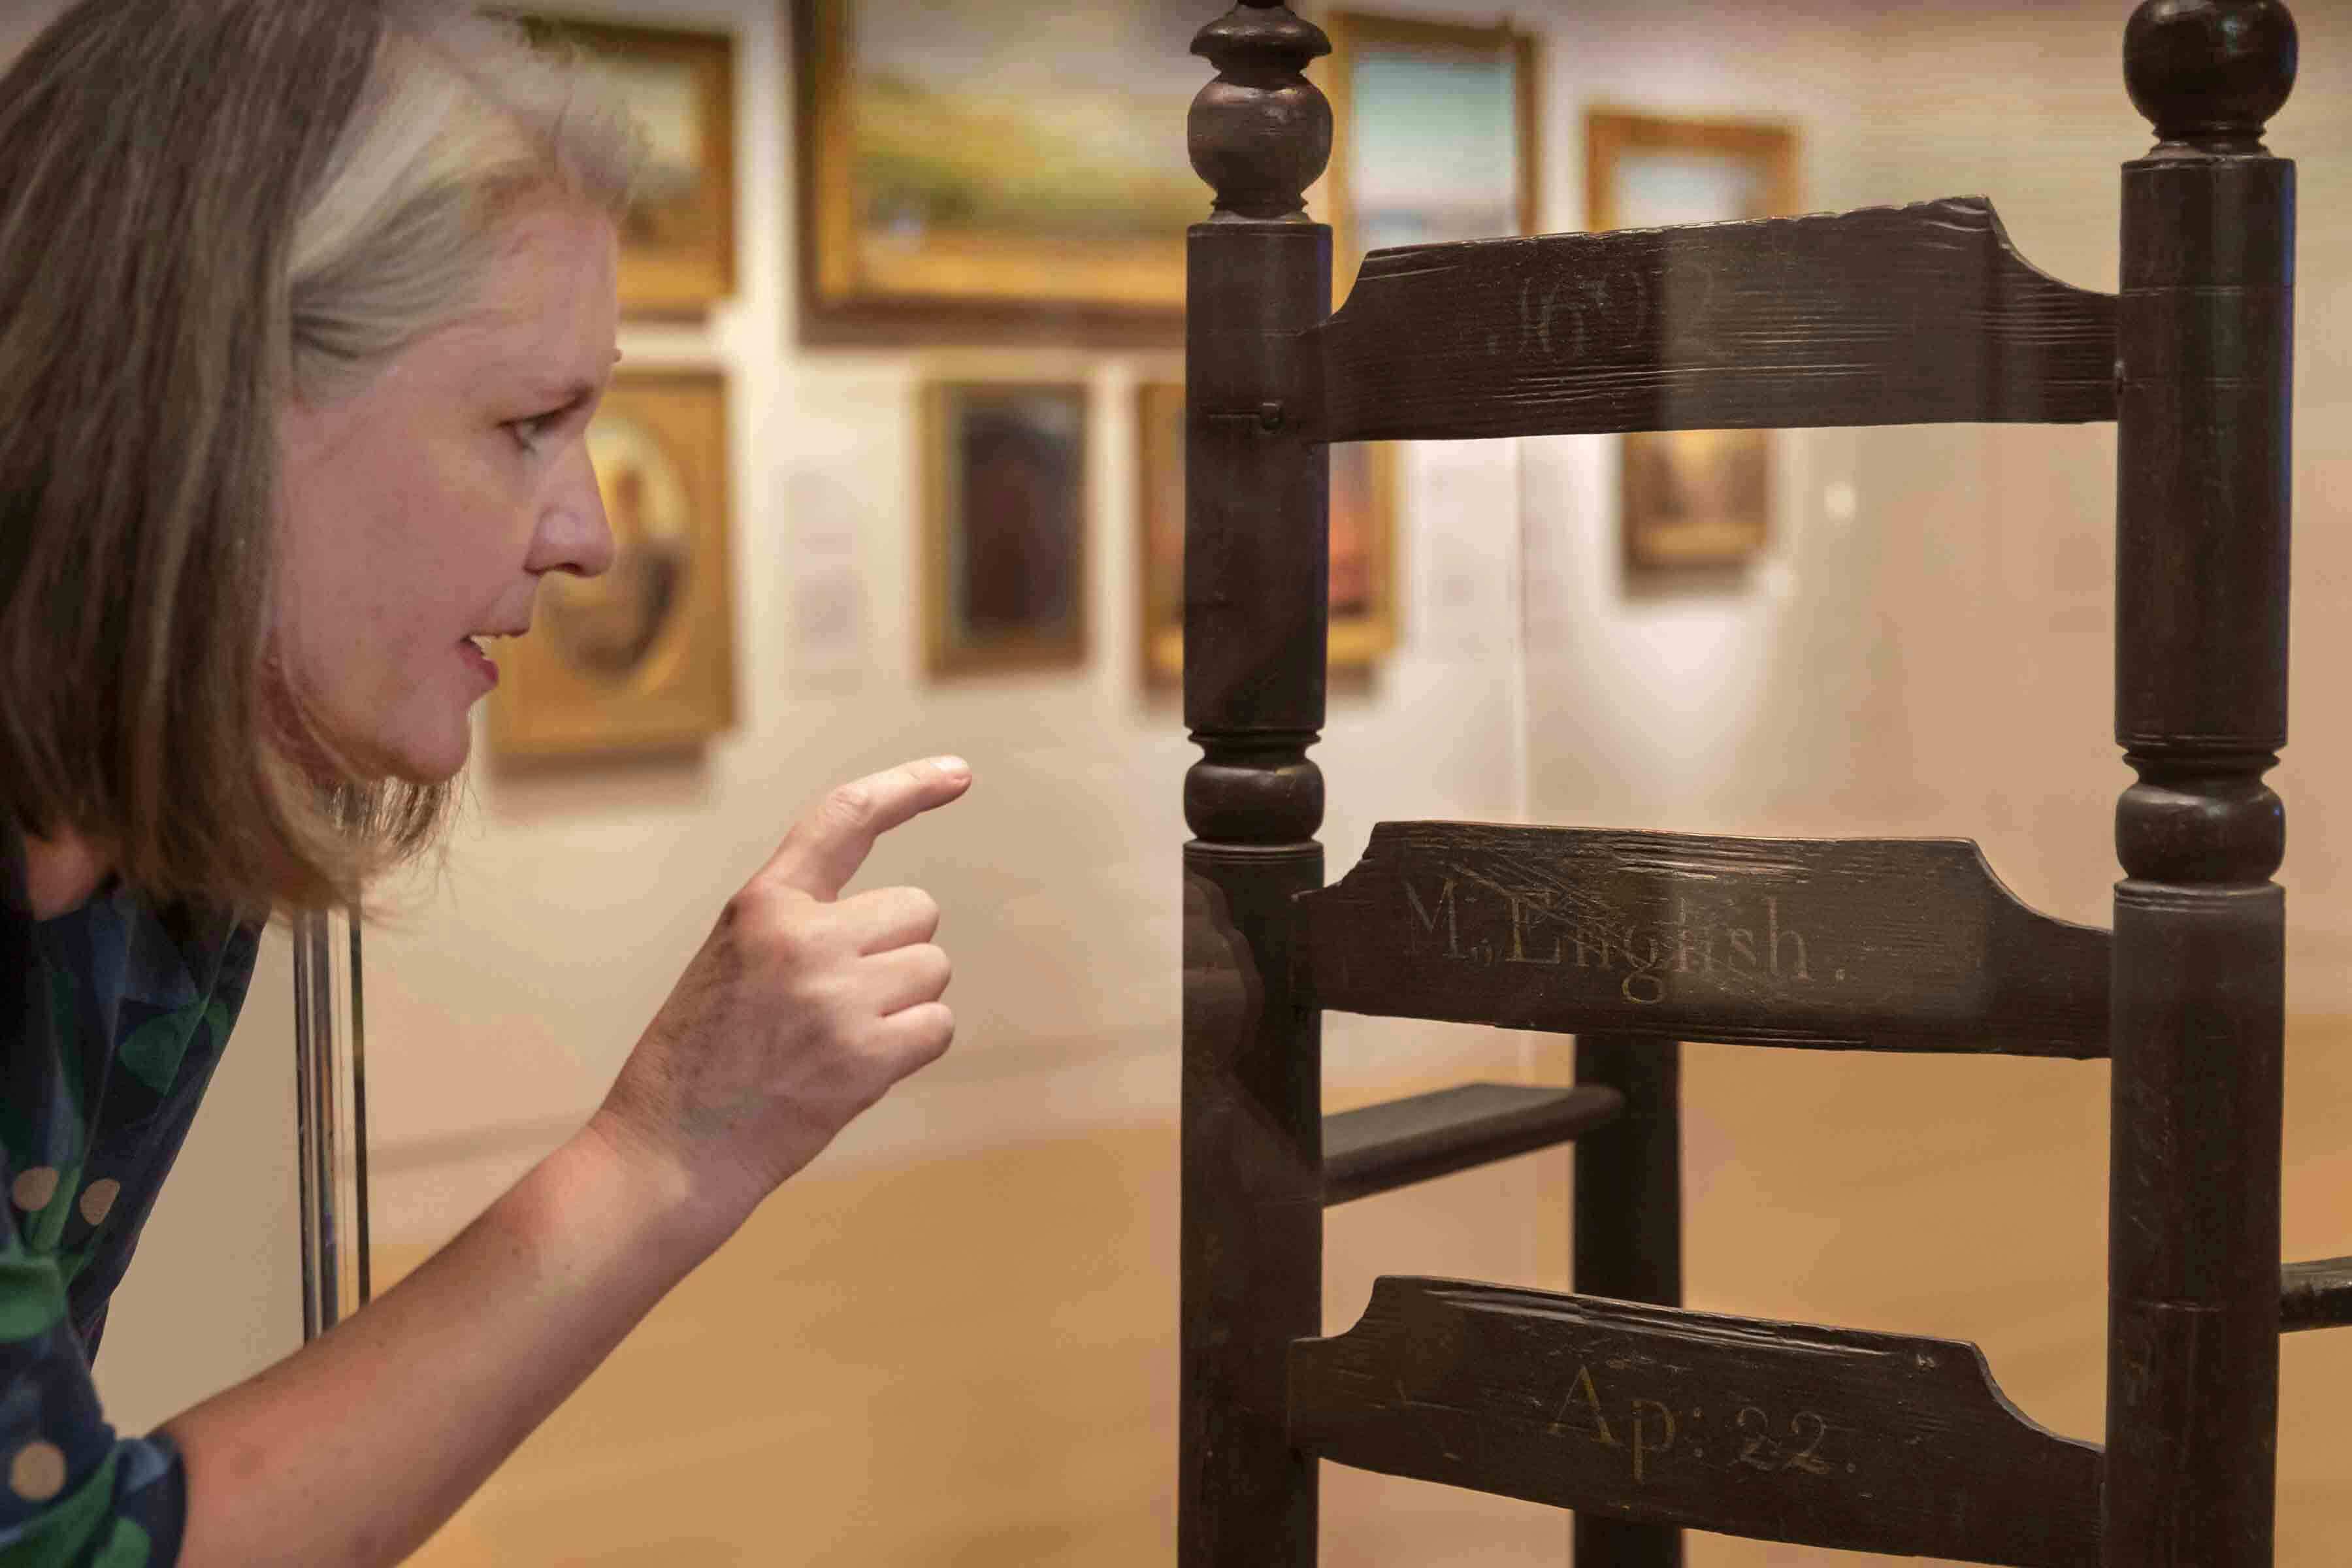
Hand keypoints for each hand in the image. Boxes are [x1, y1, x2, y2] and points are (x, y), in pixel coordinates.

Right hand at [592, 757, 972, 1231]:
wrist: (669, 1151)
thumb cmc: (701, 1060)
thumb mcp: (733, 960)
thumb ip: (800, 926)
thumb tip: (902, 923)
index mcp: (762, 904)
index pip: (844, 818)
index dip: (908, 788)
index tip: (959, 774)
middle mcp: (802, 937)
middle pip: (916, 910)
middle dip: (896, 952)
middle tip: (837, 1003)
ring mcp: (836, 995)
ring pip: (931, 969)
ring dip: (902, 1005)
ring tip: (833, 1043)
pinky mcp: (864, 1055)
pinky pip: (937, 1026)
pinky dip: (911, 1049)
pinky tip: (853, 1073)